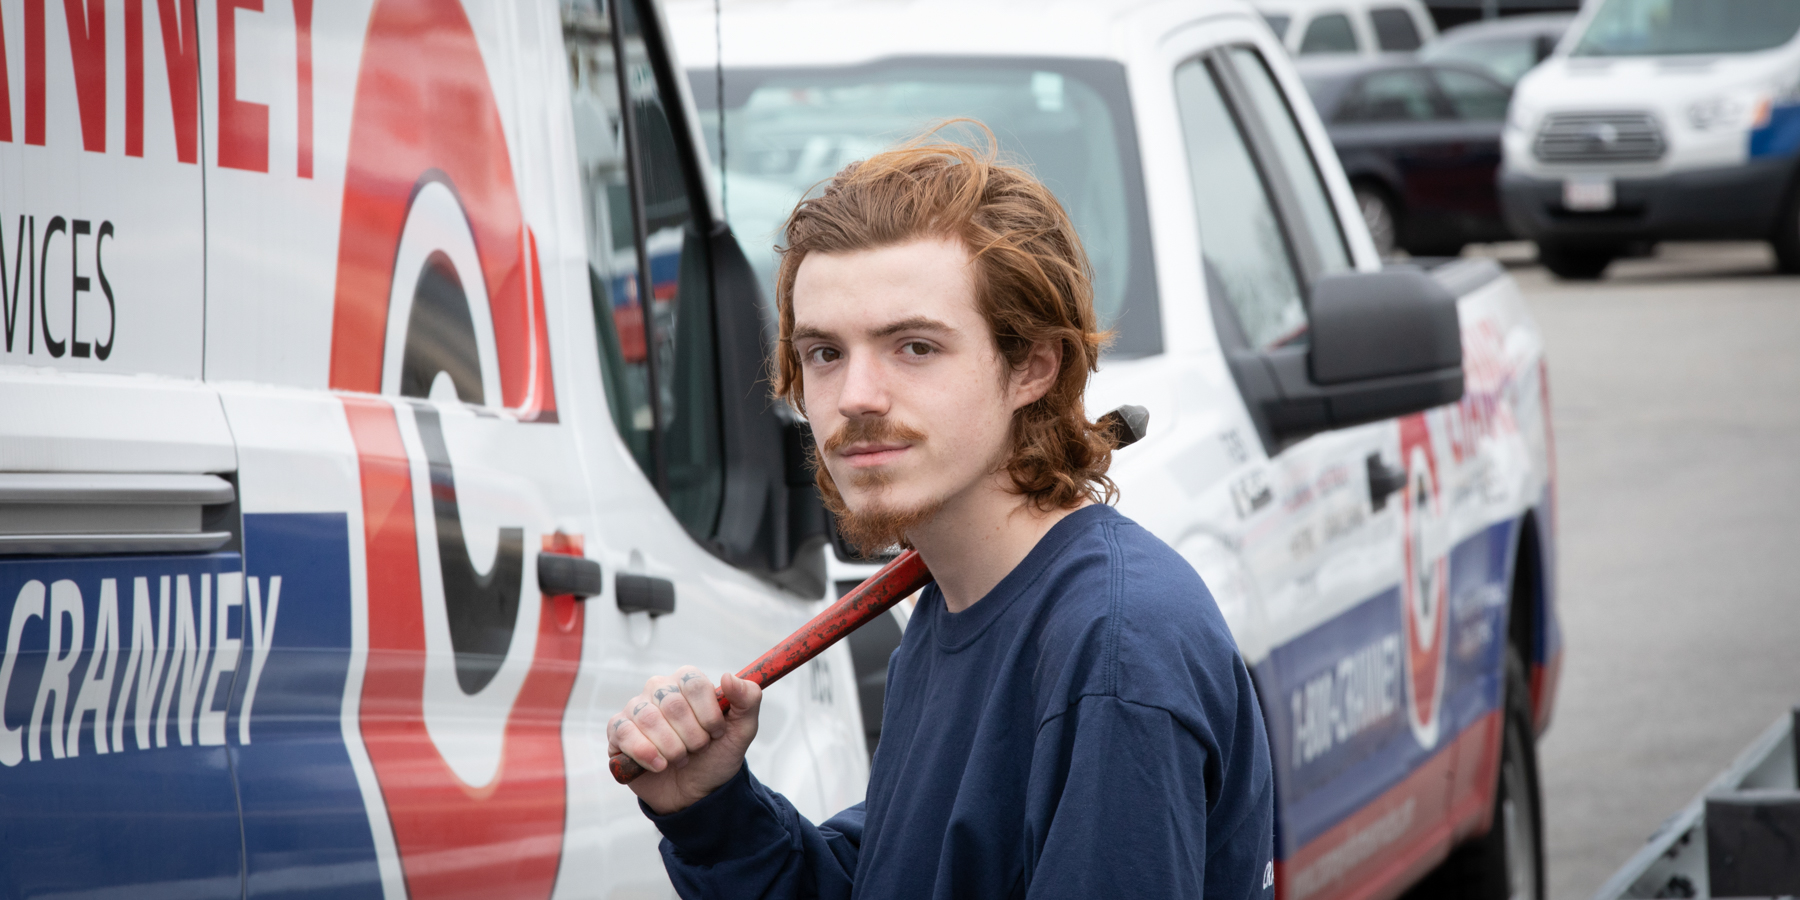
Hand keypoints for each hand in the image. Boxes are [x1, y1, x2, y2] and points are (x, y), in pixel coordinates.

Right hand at [607, 667, 761, 814]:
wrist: (695, 793)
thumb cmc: (716, 756)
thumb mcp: (742, 731)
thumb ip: (748, 699)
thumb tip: (729, 676)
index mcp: (687, 682)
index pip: (694, 683)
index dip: (708, 714)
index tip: (716, 734)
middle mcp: (659, 689)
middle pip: (673, 704)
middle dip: (692, 737)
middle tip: (697, 750)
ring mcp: (636, 709)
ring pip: (649, 719)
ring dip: (672, 749)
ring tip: (680, 759)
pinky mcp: (618, 731)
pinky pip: (626, 734)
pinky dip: (646, 754)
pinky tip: (659, 766)